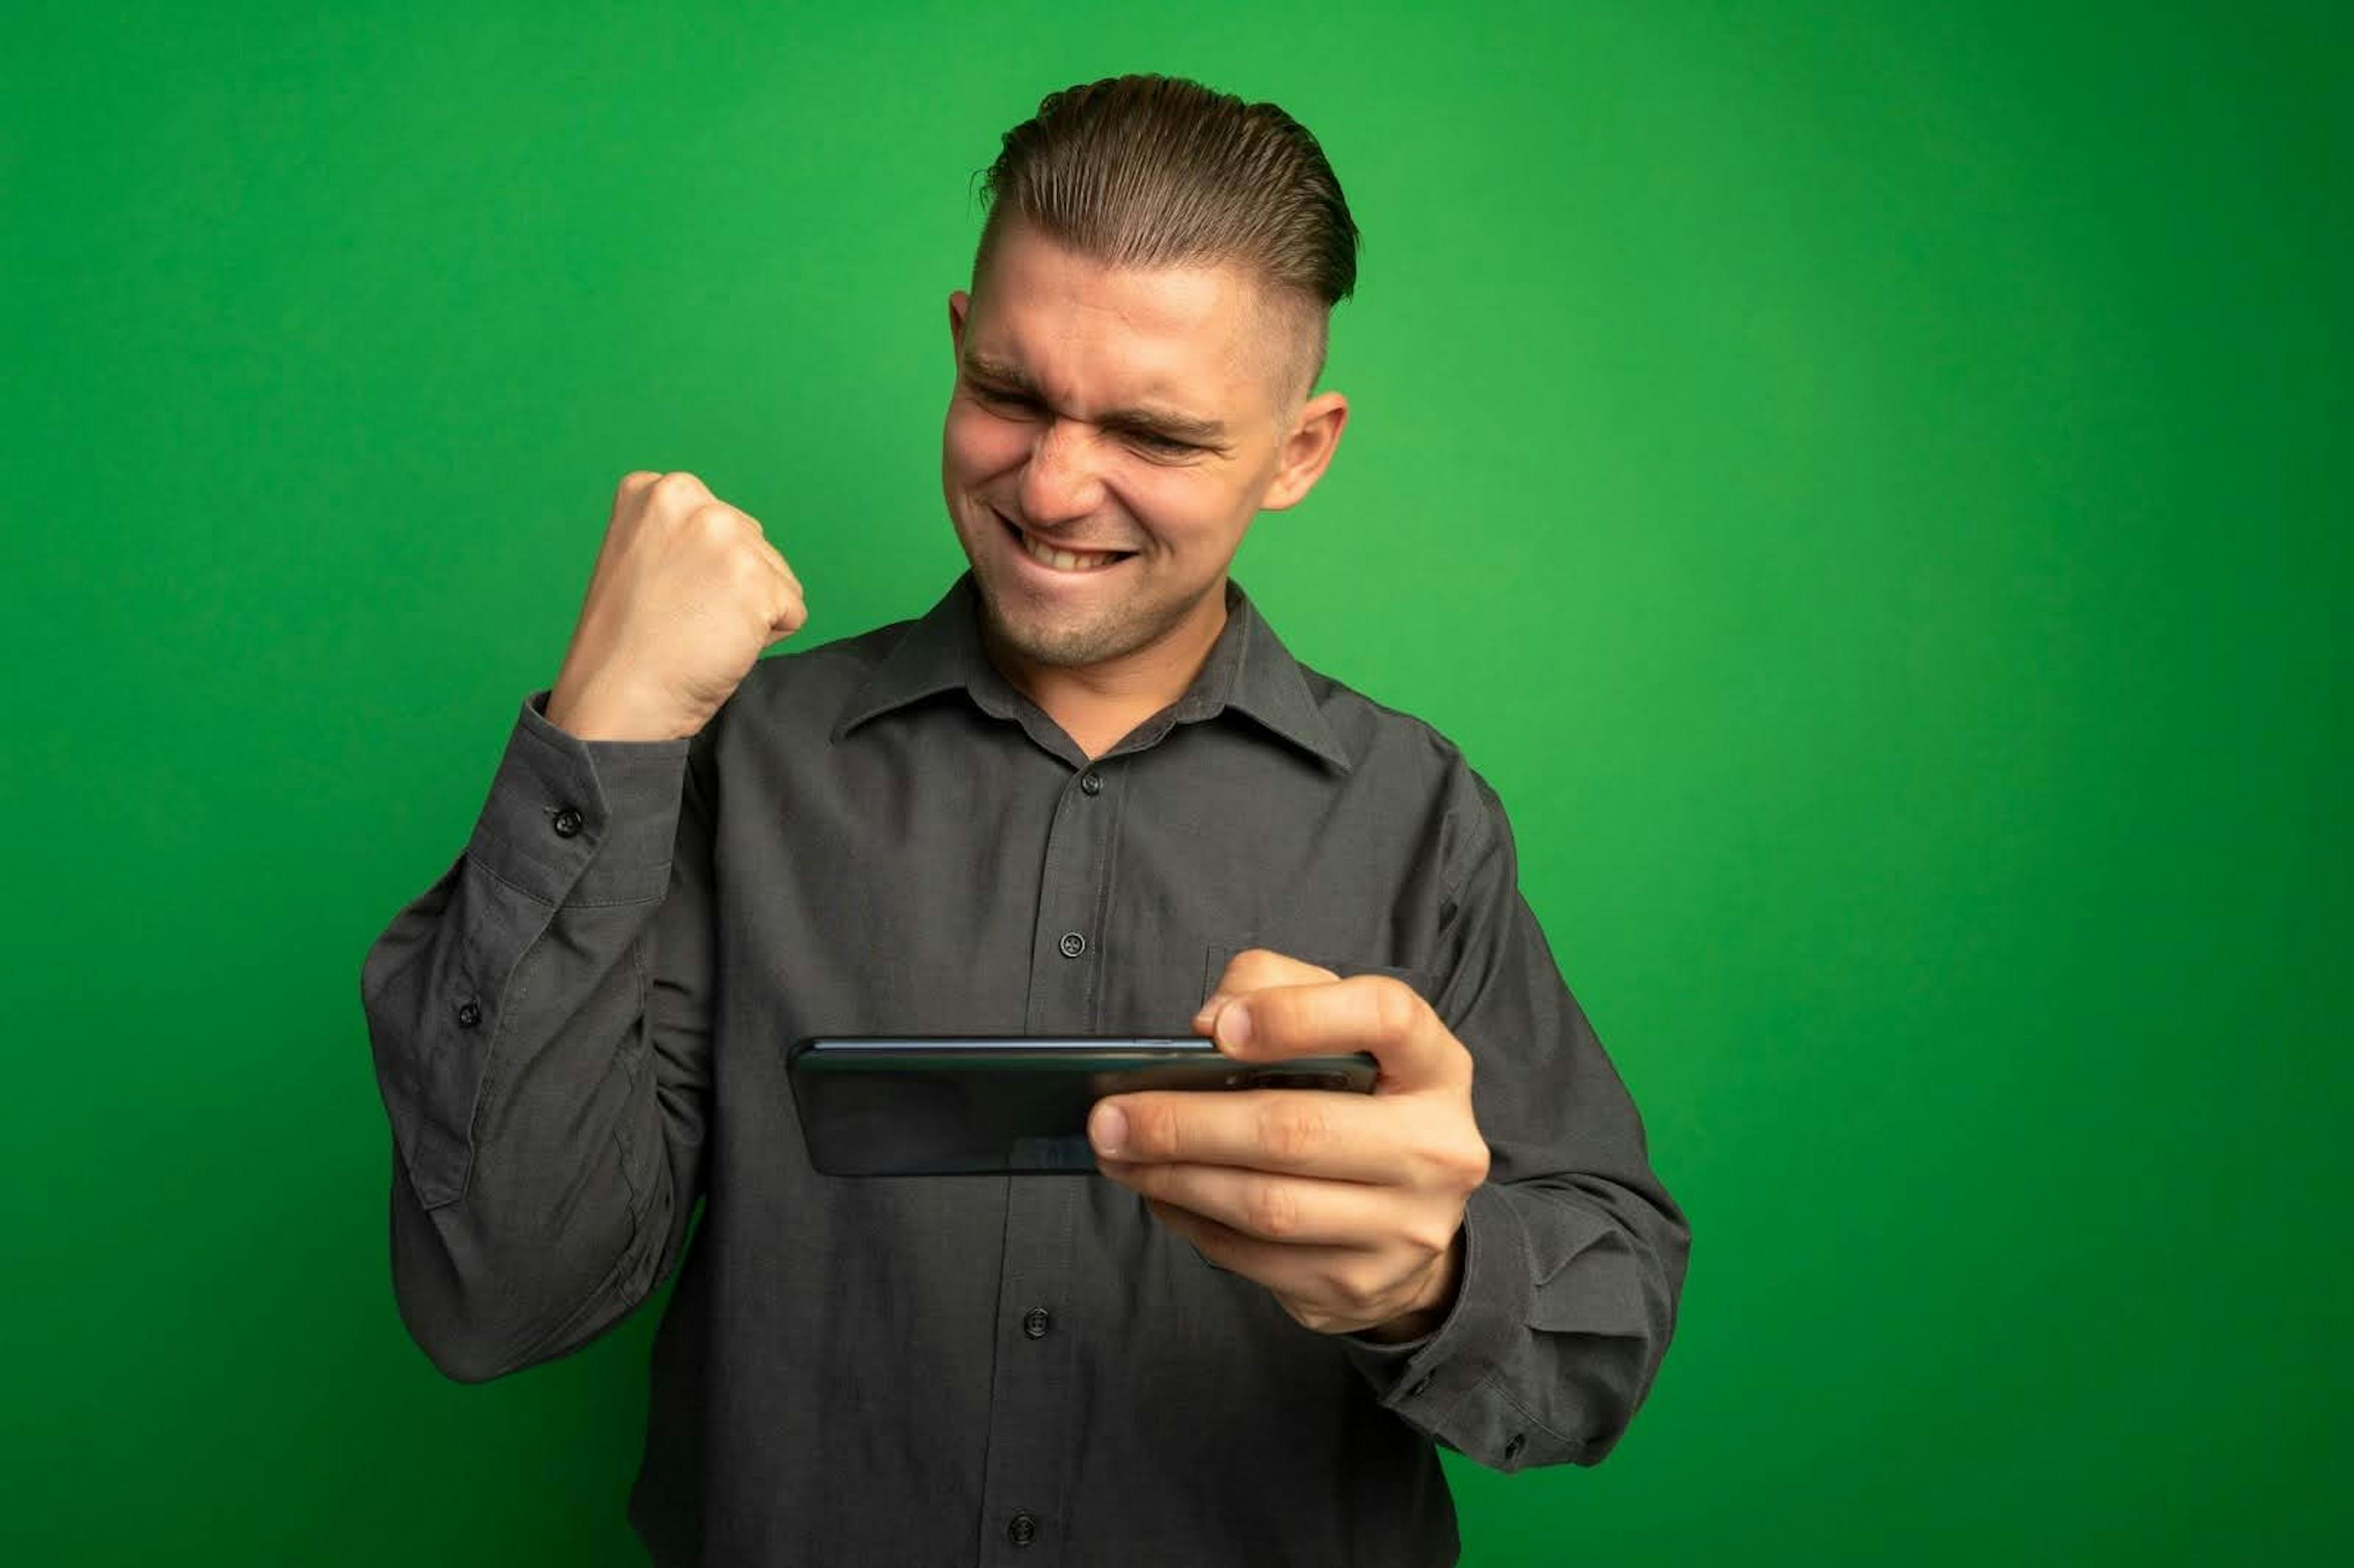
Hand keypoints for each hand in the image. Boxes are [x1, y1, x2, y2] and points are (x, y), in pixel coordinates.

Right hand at [545, 470, 807, 740]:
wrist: (614, 695)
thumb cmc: (626, 642)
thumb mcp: (640, 558)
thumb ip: (684, 537)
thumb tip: (739, 545)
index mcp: (655, 489)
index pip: (722, 524)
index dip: (704, 571)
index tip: (665, 594)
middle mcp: (690, 498)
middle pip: (755, 545)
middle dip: (732, 587)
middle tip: (683, 618)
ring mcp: (725, 535)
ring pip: (777, 578)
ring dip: (751, 613)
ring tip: (698, 632)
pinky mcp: (757, 579)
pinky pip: (792, 612)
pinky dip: (767, 639)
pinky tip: (718, 645)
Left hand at [1091, 949, 1490, 1340]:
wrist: (1414, 1223)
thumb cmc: (1361, 1102)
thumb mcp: (1337, 1027)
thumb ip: (1273, 988)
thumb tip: (1208, 1024)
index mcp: (1434, 1067)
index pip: (1386, 1017)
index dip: (1299, 1016)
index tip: (1218, 1032)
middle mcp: (1435, 1148)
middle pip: (1298, 1128)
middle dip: (1186, 1122)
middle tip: (1111, 1115)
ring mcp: (1403, 1228)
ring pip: (1268, 1205)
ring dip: (1175, 1178)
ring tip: (1118, 1154)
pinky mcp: (1358, 1284)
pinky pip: (1255, 1258)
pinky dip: (1192, 1223)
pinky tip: (1160, 1194)